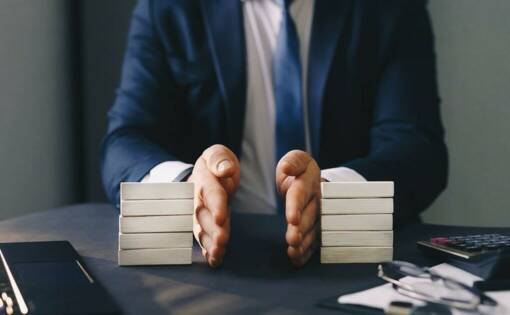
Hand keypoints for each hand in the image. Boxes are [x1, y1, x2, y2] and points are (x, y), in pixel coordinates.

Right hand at [188, 144, 239, 266]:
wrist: (203, 175)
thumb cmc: (215, 164)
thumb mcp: (218, 154)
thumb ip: (220, 160)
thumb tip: (226, 169)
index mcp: (203, 179)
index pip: (211, 193)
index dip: (216, 206)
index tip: (221, 218)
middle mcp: (198, 199)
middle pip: (204, 216)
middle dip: (212, 230)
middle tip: (222, 242)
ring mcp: (198, 214)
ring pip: (202, 230)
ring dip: (210, 244)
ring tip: (218, 255)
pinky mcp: (203, 226)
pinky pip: (204, 239)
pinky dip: (208, 250)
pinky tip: (215, 260)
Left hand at [276, 150, 320, 266]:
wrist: (313, 181)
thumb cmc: (300, 171)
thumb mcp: (297, 159)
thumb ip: (293, 161)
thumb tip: (286, 168)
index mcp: (308, 183)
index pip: (300, 195)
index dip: (296, 207)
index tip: (292, 219)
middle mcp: (316, 201)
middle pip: (309, 216)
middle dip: (301, 229)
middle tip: (293, 240)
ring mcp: (319, 216)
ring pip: (313, 231)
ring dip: (304, 243)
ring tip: (293, 252)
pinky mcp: (317, 228)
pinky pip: (314, 242)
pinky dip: (306, 252)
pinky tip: (297, 260)